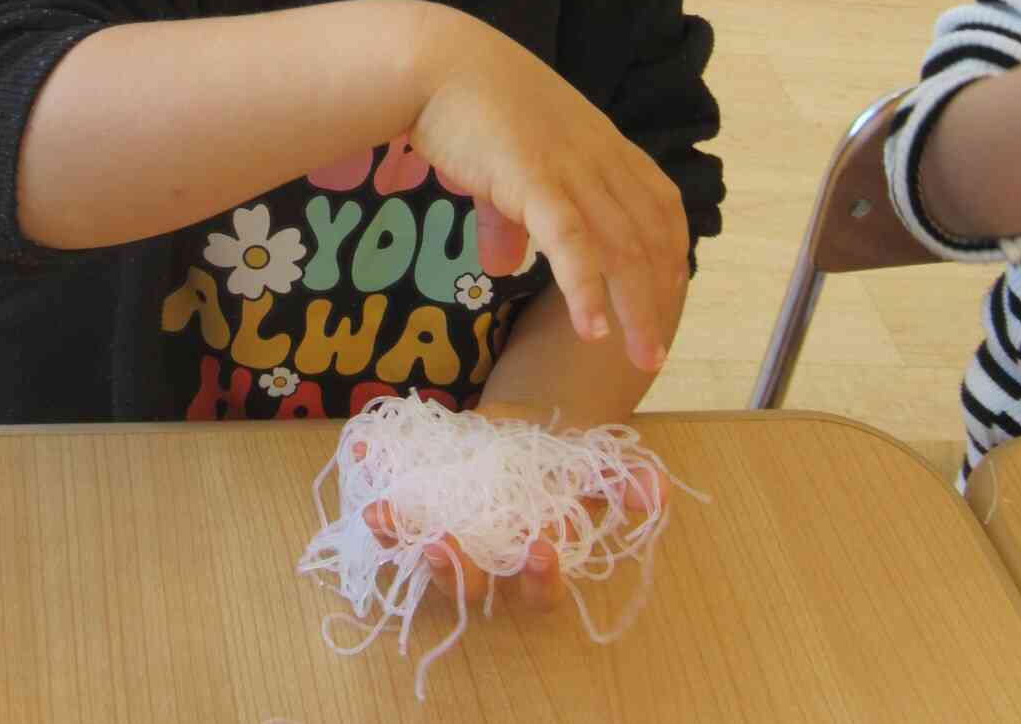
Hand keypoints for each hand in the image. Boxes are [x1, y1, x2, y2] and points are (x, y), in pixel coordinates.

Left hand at [362, 403, 667, 611]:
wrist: (516, 432)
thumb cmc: (557, 464)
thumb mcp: (589, 466)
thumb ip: (621, 479)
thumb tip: (658, 490)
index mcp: (531, 561)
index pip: (538, 590)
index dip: (539, 577)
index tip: (540, 549)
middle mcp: (484, 561)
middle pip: (467, 586)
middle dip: (453, 570)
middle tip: (442, 545)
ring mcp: (443, 535)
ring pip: (416, 554)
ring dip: (397, 536)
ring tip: (382, 510)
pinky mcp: (414, 507)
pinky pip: (389, 503)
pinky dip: (374, 474)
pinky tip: (362, 448)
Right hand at [409, 6, 687, 369]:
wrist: (435, 61)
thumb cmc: (464, 101)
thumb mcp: (499, 162)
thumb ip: (506, 217)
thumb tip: (502, 266)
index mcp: (597, 142)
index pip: (658, 200)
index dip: (670, 249)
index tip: (669, 292)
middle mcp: (596, 156)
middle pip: (648, 235)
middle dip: (659, 296)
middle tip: (656, 351)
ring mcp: (568, 167)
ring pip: (621, 247)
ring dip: (637, 308)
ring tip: (642, 357)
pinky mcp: (534, 179)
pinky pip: (571, 242)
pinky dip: (586, 288)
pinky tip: (592, 329)